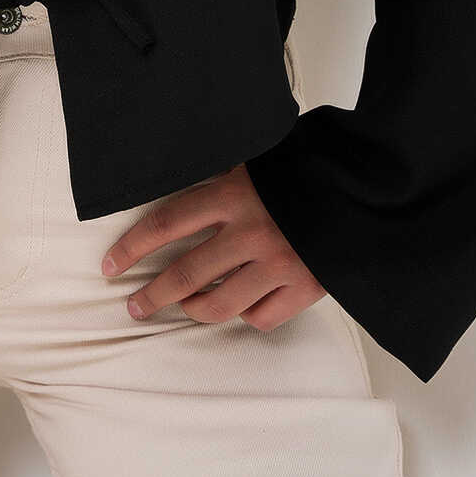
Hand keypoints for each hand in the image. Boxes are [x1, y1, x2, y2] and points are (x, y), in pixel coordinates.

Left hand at [99, 162, 326, 330]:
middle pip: (185, 275)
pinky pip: (262, 317)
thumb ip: (221, 173)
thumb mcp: (256, 159)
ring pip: (220, 305)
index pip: (166, 224)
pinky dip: (247, 314)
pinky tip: (240, 305)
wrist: (365, 185)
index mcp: (233, 193)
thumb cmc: (304, 167)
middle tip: (134, 306)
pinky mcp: (305, 287)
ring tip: (183, 308)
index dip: (132, 248)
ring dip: (195, 310)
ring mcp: (278, 263)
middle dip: (153, 295)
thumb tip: (178, 169)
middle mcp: (251, 232)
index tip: (110, 266)